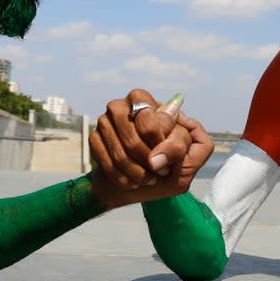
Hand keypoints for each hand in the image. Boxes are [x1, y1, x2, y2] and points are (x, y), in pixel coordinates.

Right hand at [88, 89, 212, 207]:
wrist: (140, 179)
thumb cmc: (169, 161)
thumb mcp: (186, 156)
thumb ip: (181, 145)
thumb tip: (157, 154)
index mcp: (143, 98)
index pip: (150, 124)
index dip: (162, 147)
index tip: (170, 162)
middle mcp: (119, 105)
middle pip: (133, 141)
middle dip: (149, 163)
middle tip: (161, 173)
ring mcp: (103, 121)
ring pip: (120, 155)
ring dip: (137, 174)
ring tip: (149, 179)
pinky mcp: (93, 138)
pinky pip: (107, 164)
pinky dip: (123, 179)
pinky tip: (133, 182)